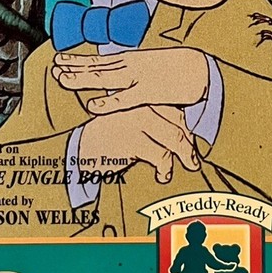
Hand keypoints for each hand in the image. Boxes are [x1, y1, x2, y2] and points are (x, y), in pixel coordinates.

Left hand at [53, 47, 209, 113]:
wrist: (203, 69)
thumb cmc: (179, 71)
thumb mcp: (153, 69)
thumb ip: (135, 74)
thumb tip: (122, 78)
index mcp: (132, 60)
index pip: (99, 59)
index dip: (78, 60)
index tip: (59, 59)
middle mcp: (131, 65)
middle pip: (97, 66)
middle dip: (74, 67)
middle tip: (54, 67)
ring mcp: (139, 77)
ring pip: (104, 78)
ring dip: (82, 79)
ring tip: (61, 79)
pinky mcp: (149, 92)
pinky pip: (125, 99)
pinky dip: (108, 102)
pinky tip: (91, 106)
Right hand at [79, 106, 199, 183]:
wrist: (78, 148)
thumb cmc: (107, 136)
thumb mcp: (129, 120)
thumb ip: (151, 120)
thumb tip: (183, 132)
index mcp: (141, 97)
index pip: (175, 110)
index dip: (188, 128)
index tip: (193, 142)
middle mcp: (141, 104)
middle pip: (178, 123)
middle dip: (189, 143)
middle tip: (193, 159)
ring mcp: (138, 121)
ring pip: (175, 138)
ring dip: (185, 155)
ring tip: (190, 165)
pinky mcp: (133, 140)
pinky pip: (161, 156)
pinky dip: (165, 168)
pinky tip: (162, 175)